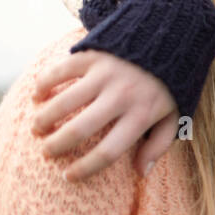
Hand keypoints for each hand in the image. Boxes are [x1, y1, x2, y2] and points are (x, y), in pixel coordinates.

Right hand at [32, 50, 179, 180]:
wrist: (172, 37)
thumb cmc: (171, 85)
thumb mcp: (176, 115)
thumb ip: (160, 144)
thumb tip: (142, 173)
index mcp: (142, 115)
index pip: (108, 151)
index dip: (85, 169)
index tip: (68, 176)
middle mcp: (122, 96)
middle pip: (79, 129)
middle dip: (55, 147)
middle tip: (47, 153)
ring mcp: (106, 74)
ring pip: (63, 102)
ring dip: (43, 119)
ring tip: (37, 128)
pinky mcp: (94, 55)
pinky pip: (60, 71)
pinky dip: (43, 84)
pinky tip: (37, 96)